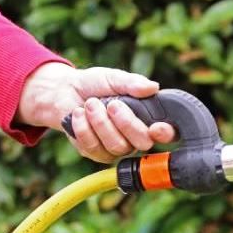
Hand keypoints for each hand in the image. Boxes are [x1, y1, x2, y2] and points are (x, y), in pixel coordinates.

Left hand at [16, 62, 175, 162]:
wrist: (64, 92)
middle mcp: (137, 137)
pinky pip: (94, 148)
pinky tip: (78, 114)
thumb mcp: (114, 78)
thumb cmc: (95, 85)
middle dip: (126, 123)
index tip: (156, 128)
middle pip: (143, 143)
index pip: (168, 134)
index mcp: (148, 118)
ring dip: (100, 123)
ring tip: (90, 104)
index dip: (166, 134)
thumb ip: (132, 83)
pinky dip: (83, 128)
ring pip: (117, 147)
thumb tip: (152, 87)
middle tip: (111, 104)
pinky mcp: (97, 154)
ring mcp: (118, 148)